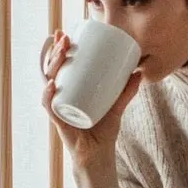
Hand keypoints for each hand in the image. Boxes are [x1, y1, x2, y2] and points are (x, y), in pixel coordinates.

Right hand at [40, 30, 142, 170]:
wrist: (99, 155)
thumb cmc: (103, 131)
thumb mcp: (116, 107)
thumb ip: (126, 91)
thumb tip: (139, 72)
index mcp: (70, 90)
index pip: (60, 66)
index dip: (58, 49)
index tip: (64, 33)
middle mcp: (60, 97)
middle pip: (52, 70)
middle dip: (55, 52)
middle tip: (65, 38)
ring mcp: (58, 108)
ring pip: (48, 83)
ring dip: (52, 66)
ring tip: (61, 53)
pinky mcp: (59, 121)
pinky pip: (49, 106)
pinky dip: (48, 95)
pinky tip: (52, 84)